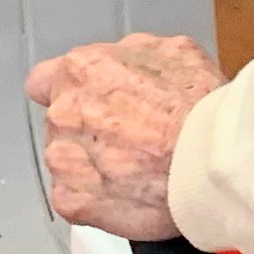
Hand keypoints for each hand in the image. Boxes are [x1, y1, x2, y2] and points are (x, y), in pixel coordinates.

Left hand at [25, 32, 223, 239]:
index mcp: (81, 70)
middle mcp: (63, 114)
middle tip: (132, 137)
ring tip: (137, 169)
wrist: (210, 162)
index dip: (69, 91)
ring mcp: (63, 161)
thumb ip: (132, 55)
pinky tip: (131, 192)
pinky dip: (99, 198)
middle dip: (89, 128)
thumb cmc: (198, 106)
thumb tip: (123, 63)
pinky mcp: (71, 202)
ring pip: (68, 162)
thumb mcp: (174, 51)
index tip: (87, 101)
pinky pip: (77, 198)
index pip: (43, 81)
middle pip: (62, 123)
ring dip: (93, 164)